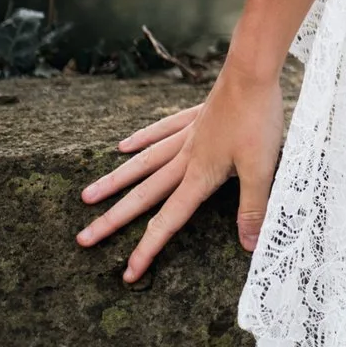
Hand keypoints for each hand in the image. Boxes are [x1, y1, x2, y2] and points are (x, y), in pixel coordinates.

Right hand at [76, 64, 284, 279]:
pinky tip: (123, 146)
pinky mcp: (195, 116)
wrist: (252, 73)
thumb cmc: (259, 120)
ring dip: (115, 181)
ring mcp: (187, 135)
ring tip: (87, 195)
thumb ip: (253, 207)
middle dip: (113, 220)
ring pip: (144, 164)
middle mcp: (186, 158)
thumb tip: (248, 245)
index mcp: (200, 176)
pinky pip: (161, 130)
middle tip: (82, 239)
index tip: (126, 273)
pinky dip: (141, 139)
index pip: (169, 220)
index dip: (148, 249)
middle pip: (144, 195)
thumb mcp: (263, 168)